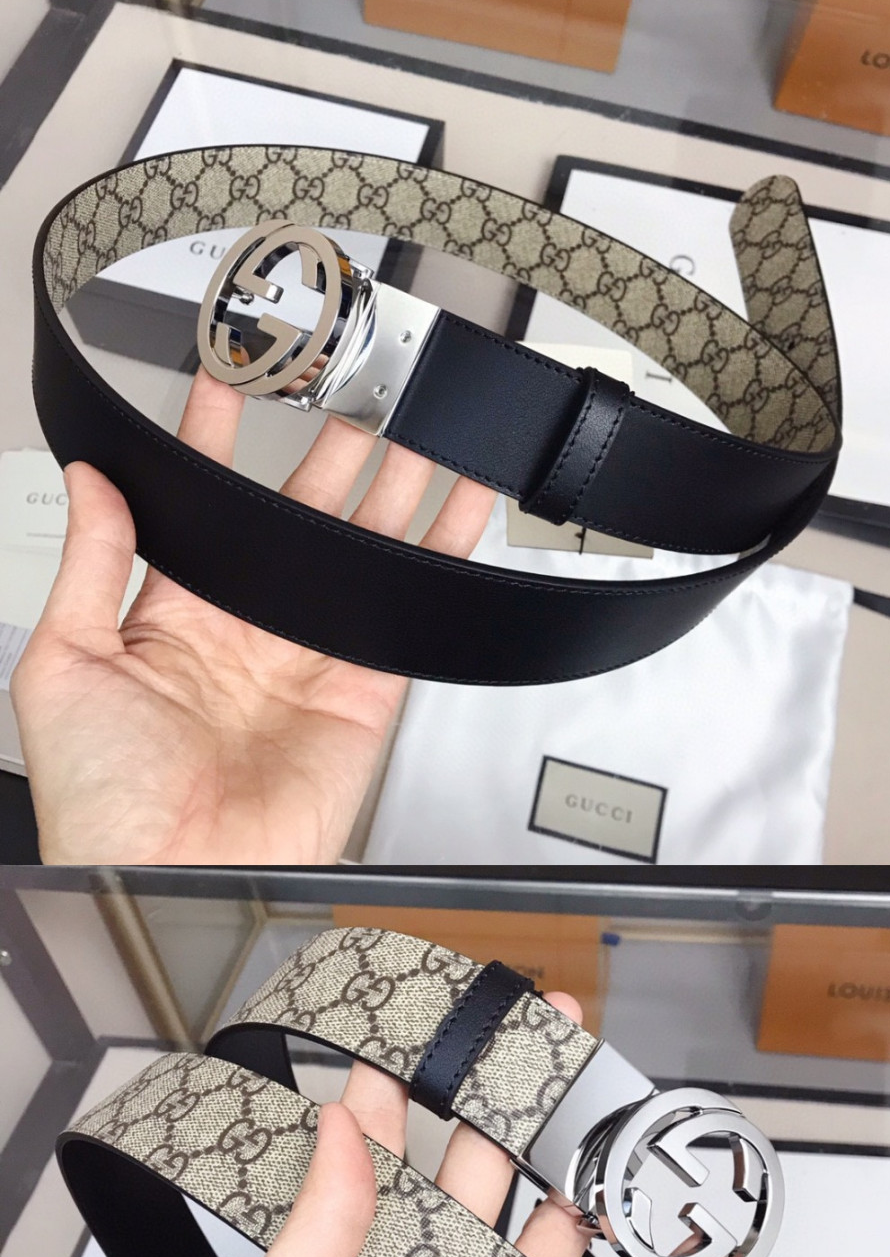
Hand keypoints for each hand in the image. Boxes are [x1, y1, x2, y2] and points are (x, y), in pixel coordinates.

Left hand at [17, 362, 501, 863]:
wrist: (164, 882)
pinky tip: (459, 512)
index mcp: (168, 618)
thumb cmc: (99, 804)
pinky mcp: (362, 693)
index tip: (231, 375)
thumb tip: (90, 477)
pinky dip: (442, 561)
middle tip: (356, 384)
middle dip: (331, 448)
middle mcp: (243, 631)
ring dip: (395, 488)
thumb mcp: (63, 667)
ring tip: (421, 426)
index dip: (214, 436)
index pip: (200, 503)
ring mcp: (305, 658)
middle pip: (298, 516)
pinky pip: (408, 613)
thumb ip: (90, 565)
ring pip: (361, 550)